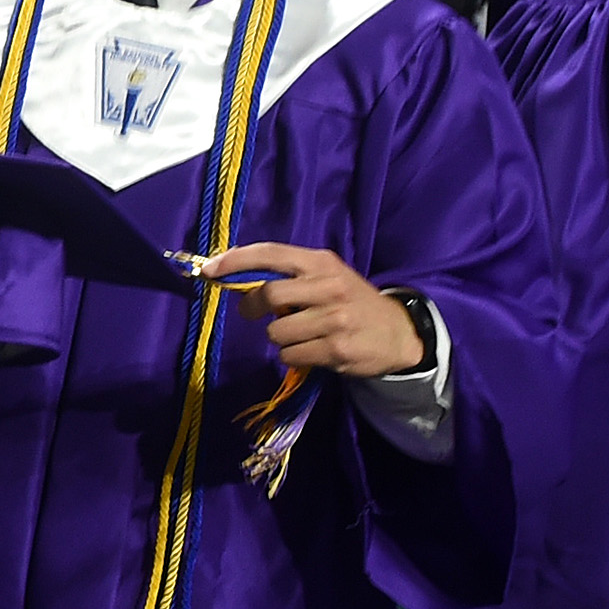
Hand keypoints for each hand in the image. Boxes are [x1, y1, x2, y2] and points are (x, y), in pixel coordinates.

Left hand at [208, 243, 424, 376]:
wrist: (398, 333)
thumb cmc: (353, 302)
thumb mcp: (329, 277)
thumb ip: (291, 275)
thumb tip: (238, 275)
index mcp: (322, 262)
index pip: (271, 253)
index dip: (236, 260)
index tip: (210, 270)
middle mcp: (328, 286)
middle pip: (268, 294)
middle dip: (252, 308)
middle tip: (253, 314)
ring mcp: (333, 319)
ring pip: (276, 331)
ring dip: (279, 337)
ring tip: (299, 335)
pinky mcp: (335, 349)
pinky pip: (290, 355)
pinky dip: (292, 356)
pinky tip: (311, 350)